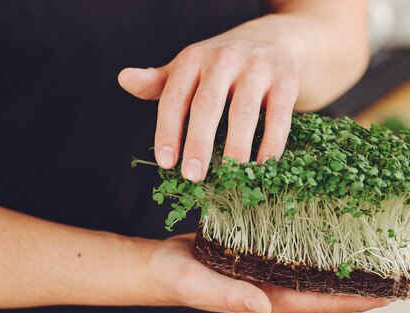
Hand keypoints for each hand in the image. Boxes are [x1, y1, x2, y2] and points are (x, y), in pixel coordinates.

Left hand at [118, 15, 308, 181]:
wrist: (278, 38)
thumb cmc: (225, 63)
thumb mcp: (190, 67)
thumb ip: (159, 82)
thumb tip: (124, 79)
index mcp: (193, 59)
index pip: (175, 97)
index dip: (168, 131)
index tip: (167, 163)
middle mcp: (223, 59)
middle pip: (207, 105)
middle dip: (199, 142)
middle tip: (193, 176)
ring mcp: (257, 68)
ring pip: (243, 111)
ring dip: (236, 146)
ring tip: (230, 175)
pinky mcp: (286, 80)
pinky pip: (278, 115)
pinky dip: (272, 142)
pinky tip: (264, 165)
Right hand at [146, 234, 390, 312]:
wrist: (159, 263)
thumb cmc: (175, 279)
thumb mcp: (198, 286)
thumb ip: (228, 297)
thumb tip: (263, 305)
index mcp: (268, 295)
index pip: (322, 302)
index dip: (358, 300)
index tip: (392, 295)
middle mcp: (277, 282)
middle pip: (329, 285)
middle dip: (364, 280)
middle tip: (400, 267)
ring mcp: (272, 265)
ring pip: (318, 264)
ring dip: (347, 257)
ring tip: (379, 243)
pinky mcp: (263, 247)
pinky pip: (299, 244)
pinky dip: (321, 237)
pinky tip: (335, 223)